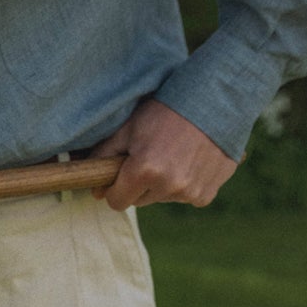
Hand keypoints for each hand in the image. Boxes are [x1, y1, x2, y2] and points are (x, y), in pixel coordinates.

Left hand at [91, 97, 237, 210]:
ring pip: (162, 198)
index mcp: (144, 170)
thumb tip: (94, 188)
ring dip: (162, 184)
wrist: (212, 105)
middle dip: (138, 184)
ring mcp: (189, 193)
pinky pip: (185, 198)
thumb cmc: (164, 112)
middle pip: (139, 200)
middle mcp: (168, 186)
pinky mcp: (206, 195)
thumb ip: (104, 156)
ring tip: (171, 155)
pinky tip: (188, 161)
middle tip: (148, 156)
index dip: (114, 189)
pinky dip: (184, 185)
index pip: (116, 201)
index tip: (118, 176)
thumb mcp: (128, 128)